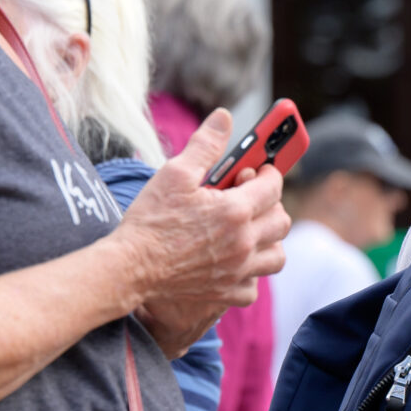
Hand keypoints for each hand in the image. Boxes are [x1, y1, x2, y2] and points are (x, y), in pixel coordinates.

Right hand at [116, 111, 289, 353]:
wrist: (129, 267)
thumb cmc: (150, 219)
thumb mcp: (175, 173)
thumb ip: (205, 145)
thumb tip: (224, 117)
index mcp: (235, 211)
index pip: (273, 186)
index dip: (268, 173)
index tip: (258, 170)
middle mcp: (243, 243)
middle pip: (281, 221)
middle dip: (271, 204)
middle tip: (250, 197)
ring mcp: (237, 272)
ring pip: (276, 256)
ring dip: (269, 240)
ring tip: (249, 229)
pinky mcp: (226, 292)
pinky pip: (254, 284)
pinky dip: (250, 272)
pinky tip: (233, 261)